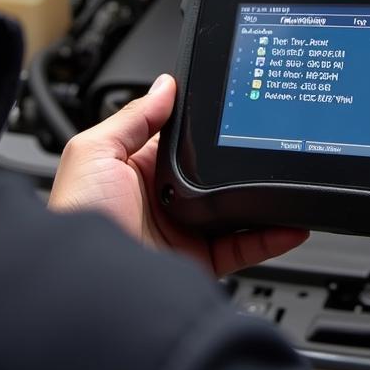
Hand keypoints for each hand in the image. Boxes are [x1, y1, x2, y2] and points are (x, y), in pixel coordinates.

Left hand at [48, 74, 308, 275]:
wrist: (88, 282)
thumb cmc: (78, 215)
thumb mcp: (95, 151)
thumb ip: (134, 118)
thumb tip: (165, 86)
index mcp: (136, 168)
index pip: (181, 142)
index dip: (204, 129)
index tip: (235, 112)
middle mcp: (163, 199)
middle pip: (212, 174)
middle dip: (240, 162)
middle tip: (270, 144)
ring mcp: (183, 231)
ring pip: (234, 209)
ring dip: (262, 197)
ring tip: (287, 179)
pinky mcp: (200, 261)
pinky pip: (244, 247)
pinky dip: (272, 236)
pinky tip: (291, 222)